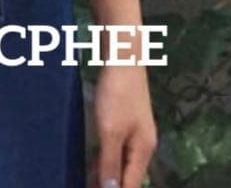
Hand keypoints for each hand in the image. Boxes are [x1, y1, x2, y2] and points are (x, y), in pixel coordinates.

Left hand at [88, 63, 157, 187]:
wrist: (123, 56)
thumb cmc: (117, 95)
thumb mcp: (110, 131)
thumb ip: (110, 162)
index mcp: (143, 150)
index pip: (132, 184)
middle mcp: (142, 143)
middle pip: (128, 174)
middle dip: (110, 185)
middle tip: (88, 187)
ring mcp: (134, 130)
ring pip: (121, 161)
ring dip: (107, 173)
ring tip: (88, 182)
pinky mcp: (125, 118)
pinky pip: (116, 147)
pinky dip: (106, 158)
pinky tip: (94, 162)